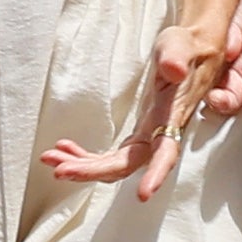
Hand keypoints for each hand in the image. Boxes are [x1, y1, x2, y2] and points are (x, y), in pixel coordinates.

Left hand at [42, 22, 230, 201]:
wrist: (191, 52)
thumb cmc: (186, 48)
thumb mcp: (180, 45)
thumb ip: (177, 57)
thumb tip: (174, 69)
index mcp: (171, 117)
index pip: (165, 153)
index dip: (155, 175)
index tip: (143, 195)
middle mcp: (159, 134)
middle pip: (126, 165)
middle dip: (92, 170)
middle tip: (59, 169)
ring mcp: (147, 137)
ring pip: (114, 164)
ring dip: (82, 165)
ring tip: (50, 158)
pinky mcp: (138, 135)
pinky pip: (110, 155)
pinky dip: (85, 155)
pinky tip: (65, 148)